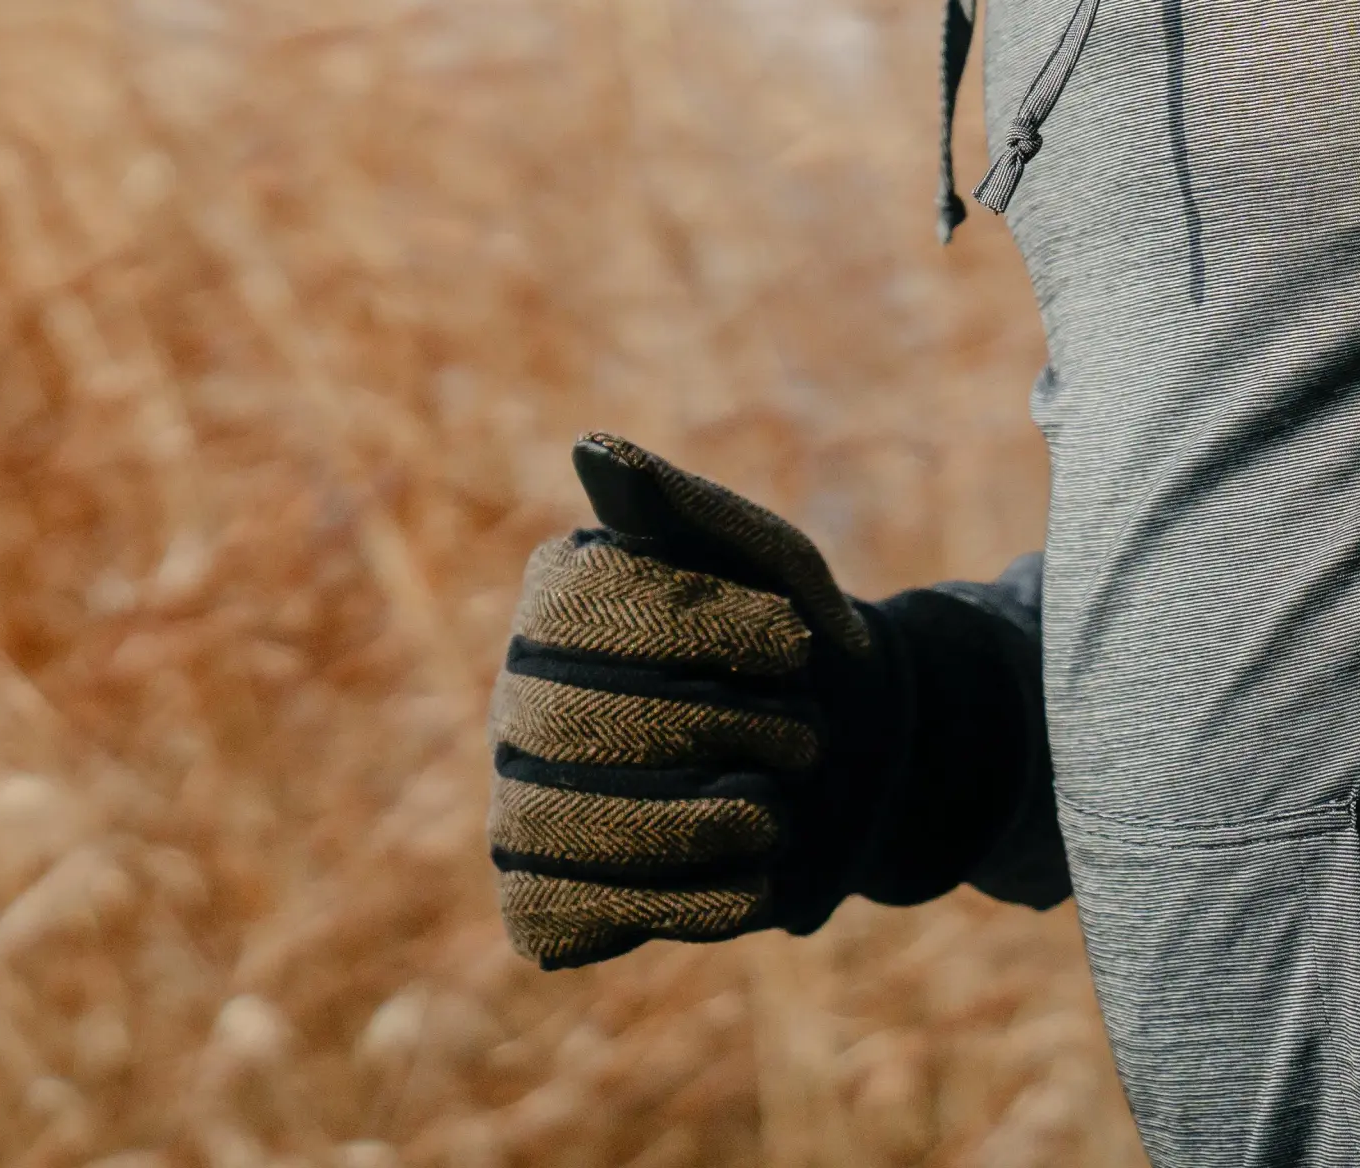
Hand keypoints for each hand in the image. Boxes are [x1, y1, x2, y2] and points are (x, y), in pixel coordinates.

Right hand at [487, 435, 886, 968]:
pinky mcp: (545, 893)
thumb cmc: (790, 644)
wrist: (842, 762)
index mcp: (557, 598)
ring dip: (701, 825)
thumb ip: (687, 509)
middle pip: (578, 723)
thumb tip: (592, 449)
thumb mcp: (768, 563)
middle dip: (716, 733)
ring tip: (776, 812)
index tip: (798, 645)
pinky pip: (575, 910)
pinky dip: (685, 903)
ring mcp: (520, 800)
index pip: (594, 609)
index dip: (705, 631)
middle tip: (806, 737)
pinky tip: (754, 882)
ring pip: (568, 825)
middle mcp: (517, 698)